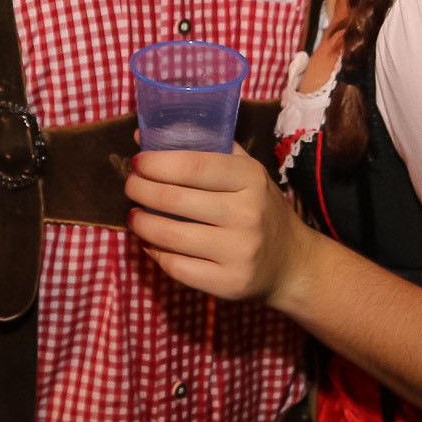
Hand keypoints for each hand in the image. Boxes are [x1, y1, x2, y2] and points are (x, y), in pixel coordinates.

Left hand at [125, 145, 316, 307]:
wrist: (290, 263)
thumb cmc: (259, 208)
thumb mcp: (247, 173)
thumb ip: (206, 150)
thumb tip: (144, 137)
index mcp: (251, 179)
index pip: (194, 166)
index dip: (158, 163)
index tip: (138, 161)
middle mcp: (247, 214)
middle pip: (175, 200)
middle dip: (141, 190)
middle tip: (130, 185)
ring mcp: (238, 251)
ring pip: (171, 236)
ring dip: (141, 223)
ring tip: (134, 215)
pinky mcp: (228, 283)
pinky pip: (176, 267)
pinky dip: (155, 252)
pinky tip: (150, 242)